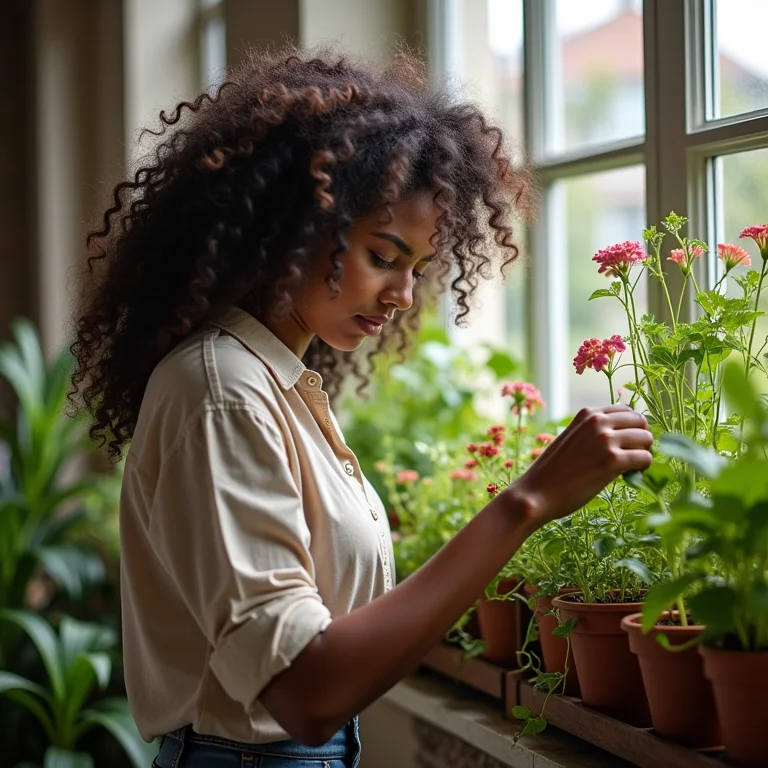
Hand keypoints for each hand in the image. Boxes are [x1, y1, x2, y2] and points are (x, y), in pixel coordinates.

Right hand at [509, 404, 652, 526]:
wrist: (536, 492)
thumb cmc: (553, 471)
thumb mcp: (571, 438)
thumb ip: (593, 432)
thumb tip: (624, 436)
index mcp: (587, 414)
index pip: (626, 410)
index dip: (633, 427)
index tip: (629, 442)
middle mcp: (598, 421)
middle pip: (640, 421)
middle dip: (642, 439)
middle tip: (634, 456)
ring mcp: (606, 439)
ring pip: (646, 439)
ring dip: (644, 453)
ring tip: (632, 467)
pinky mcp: (612, 461)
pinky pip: (645, 458)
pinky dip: (644, 468)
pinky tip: (632, 475)